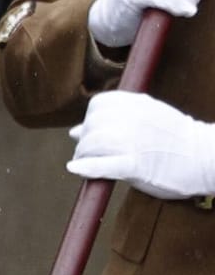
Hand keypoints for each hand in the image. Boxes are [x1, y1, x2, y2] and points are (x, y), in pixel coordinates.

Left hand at [67, 91, 214, 200]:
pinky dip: (85, 168)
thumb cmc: (177, 140)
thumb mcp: (148, 119)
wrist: (208, 156)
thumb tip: (74, 130)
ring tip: (87, 164)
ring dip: (83, 156)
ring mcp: (134, 141)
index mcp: (138, 104)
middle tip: (89, 154)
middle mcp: (133, 119)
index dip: (91, 120)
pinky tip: (77, 170)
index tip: (96, 132)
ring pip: (92, 144)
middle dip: (85, 141)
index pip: (98, 105)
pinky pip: (102, 165)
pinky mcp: (136, 165)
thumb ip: (115, 121)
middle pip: (92, 126)